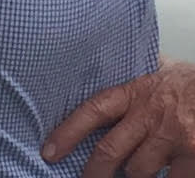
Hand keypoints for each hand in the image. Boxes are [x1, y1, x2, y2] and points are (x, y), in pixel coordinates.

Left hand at [43, 61, 194, 176]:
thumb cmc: (188, 83)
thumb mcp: (157, 70)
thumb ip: (133, 74)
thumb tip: (105, 64)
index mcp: (135, 92)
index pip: (93, 111)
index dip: (68, 132)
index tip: (49, 151)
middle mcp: (149, 115)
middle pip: (110, 151)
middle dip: (94, 171)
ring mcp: (171, 137)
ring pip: (137, 171)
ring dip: (134, 174)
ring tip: (137, 167)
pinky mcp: (191, 157)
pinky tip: (165, 171)